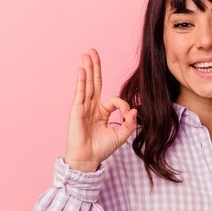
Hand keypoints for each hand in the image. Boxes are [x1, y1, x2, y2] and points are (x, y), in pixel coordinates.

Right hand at [63, 48, 136, 171]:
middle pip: (94, 83)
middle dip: (95, 67)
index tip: (127, 114)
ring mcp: (83, 107)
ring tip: (87, 54)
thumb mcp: (120, 135)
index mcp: (102, 112)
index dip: (122, 104)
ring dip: (88, 68)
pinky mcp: (77, 110)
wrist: (87, 159)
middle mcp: (92, 107)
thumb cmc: (101, 149)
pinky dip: (81, 80)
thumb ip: (129, 123)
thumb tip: (134, 110)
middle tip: (93, 51)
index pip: (113, 99)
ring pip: (87, 84)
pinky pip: (80, 92)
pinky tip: (82, 69)